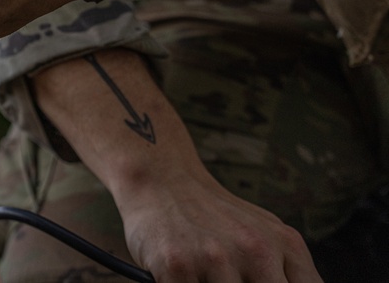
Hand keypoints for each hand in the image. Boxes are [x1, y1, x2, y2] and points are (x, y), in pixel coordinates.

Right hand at [117, 169, 319, 281]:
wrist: (162, 179)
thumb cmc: (214, 213)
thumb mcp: (266, 234)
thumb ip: (290, 271)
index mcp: (284, 245)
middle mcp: (255, 251)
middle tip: (231, 279)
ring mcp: (215, 258)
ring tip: (207, 276)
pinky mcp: (177, 266)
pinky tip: (185, 277)